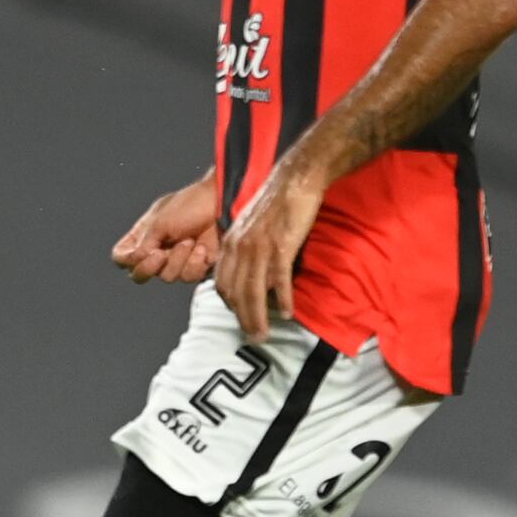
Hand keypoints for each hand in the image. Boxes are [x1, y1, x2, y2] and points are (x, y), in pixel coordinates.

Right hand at [111, 175, 223, 284]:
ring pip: (166, 276)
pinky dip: (194, 263)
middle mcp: (157, 249)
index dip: (127, 260)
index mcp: (144, 235)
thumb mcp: (159, 221)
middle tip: (160, 254)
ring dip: (178, 259)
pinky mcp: (197, 265)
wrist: (223, 204)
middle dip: (150, 267)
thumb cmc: (191, 204)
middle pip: (140, 274)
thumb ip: (143, 244)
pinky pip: (188, 277)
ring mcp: (177, 259)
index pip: (122, 257)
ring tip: (190, 240)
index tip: (139, 252)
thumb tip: (137, 260)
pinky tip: (201, 248)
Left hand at [213, 160, 327, 338]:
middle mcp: (239, 247)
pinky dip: (281, 298)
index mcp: (230, 243)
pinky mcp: (281, 245)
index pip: (222, 283)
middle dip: (243, 319)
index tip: (241, 318)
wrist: (294, 179)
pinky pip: (278, 279)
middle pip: (235, 292)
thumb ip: (246, 250)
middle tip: (253, 337)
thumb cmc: (276, 203)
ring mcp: (259, 247)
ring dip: (258, 317)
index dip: (230, 305)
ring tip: (263, 334)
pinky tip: (286, 312)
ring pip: (253, 291)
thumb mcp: (251, 227)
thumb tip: (253, 275)